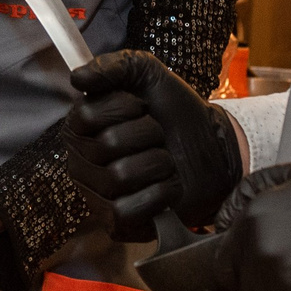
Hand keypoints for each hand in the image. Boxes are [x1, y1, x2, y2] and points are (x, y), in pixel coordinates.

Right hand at [66, 50, 243, 239]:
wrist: (213, 145)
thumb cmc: (174, 111)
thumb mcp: (146, 73)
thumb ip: (112, 66)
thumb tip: (77, 77)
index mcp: (80, 128)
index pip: (87, 115)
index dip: (123, 107)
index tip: (141, 107)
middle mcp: (80, 163)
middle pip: (107, 144)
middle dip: (147, 134)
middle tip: (157, 136)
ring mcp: (97, 197)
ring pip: (120, 176)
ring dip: (157, 163)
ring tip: (164, 161)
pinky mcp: (118, 224)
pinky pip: (128, 209)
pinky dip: (159, 194)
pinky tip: (166, 187)